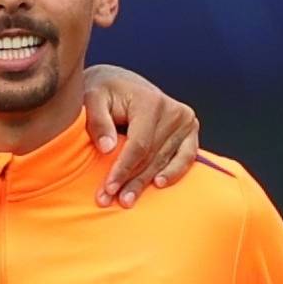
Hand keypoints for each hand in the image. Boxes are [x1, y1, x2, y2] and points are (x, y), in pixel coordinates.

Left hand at [81, 66, 201, 208]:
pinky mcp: (190, 130)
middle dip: (130, 181)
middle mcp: (173, 111)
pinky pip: (186, 157)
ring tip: (127, 200)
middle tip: (109, 201)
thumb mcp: (92, 99)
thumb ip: (98, 121)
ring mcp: (185, 121)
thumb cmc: (103, 92)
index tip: (107, 188)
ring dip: (144, 183)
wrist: (119, 82)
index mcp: (151, 101)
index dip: (123, 168)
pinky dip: (173, 173)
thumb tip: (106, 148)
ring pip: (164, 161)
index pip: (139, 145)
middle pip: (151, 156)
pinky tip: (158, 185)